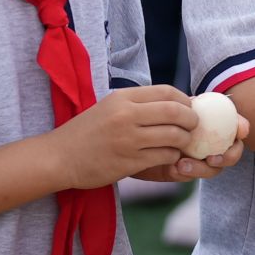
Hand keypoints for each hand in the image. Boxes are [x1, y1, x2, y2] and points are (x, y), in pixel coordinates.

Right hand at [52, 86, 197, 190]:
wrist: (60, 157)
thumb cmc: (87, 131)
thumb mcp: (110, 106)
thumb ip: (139, 103)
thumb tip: (177, 102)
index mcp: (123, 98)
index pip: (167, 92)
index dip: (185, 100)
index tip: (190, 108)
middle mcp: (126, 115)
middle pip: (175, 112)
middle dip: (191, 120)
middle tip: (194, 126)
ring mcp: (128, 140)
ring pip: (174, 136)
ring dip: (184, 140)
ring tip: (182, 143)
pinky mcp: (129, 162)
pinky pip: (164, 156)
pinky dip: (172, 156)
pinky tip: (168, 156)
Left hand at [132, 114, 250, 183]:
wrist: (133, 136)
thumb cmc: (154, 115)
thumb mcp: (169, 108)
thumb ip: (183, 106)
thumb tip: (194, 101)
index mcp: (212, 122)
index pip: (236, 125)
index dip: (242, 128)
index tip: (241, 131)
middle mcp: (210, 141)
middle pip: (232, 152)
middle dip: (228, 157)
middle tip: (213, 158)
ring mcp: (199, 158)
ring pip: (214, 168)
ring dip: (203, 168)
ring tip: (183, 164)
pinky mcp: (185, 172)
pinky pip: (193, 176)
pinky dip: (188, 172)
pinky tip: (175, 167)